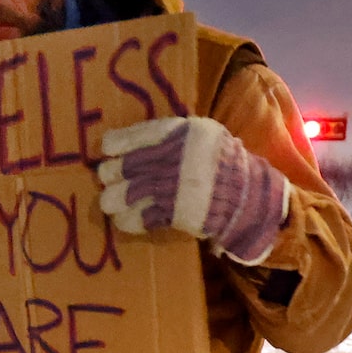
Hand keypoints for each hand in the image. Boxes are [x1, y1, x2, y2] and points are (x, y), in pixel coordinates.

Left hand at [96, 117, 289, 264]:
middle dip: (109, 173)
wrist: (245, 194)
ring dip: (111, 199)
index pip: (133, 138)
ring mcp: (172, 189)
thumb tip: (130, 141)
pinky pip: (138, 218)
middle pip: (122, 167)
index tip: (107, 150)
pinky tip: (122, 218)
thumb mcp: (200, 132)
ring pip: (123, 195)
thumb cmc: (219, 159)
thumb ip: (170, 132)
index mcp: (179, 134)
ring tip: (111, 201)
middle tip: (108, 177)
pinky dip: (125, 220)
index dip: (113, 145)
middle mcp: (172, 160)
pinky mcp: (174, 214)